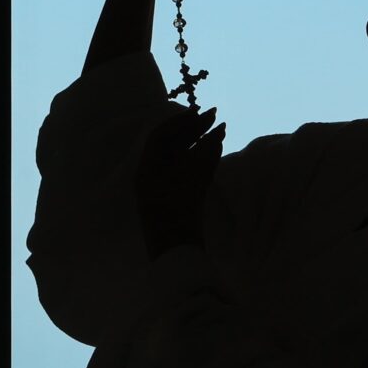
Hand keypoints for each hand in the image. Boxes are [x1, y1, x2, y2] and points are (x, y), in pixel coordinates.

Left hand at [134, 104, 224, 257]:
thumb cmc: (178, 218)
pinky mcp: (178, 201)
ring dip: (200, 142)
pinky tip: (217, 147)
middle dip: (193, 129)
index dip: (180, 121)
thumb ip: (205, 157)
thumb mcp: (190, 183)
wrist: (177, 255)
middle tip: (215, 115)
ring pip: (183, 158)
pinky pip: (190, 173)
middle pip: (172, 145)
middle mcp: (153, 177)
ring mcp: (165, 190)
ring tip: (221, 129)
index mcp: (146, 171)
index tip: (200, 111)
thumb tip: (217, 134)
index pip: (160, 136)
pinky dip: (203, 159)